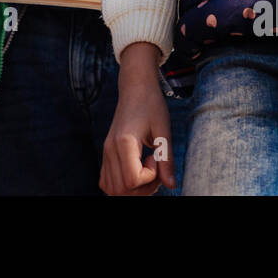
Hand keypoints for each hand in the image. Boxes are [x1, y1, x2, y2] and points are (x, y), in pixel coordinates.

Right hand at [100, 42, 175, 195]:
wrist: (135, 88)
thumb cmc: (151, 104)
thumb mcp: (163, 130)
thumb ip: (166, 159)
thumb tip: (172, 185)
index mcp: (124, 142)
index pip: (132, 180)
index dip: (150, 178)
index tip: (156, 160)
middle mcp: (110, 149)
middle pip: (121, 190)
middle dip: (143, 188)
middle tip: (155, 169)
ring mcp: (106, 152)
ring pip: (112, 189)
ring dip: (133, 189)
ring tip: (147, 171)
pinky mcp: (106, 153)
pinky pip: (107, 181)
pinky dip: (121, 185)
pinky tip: (137, 170)